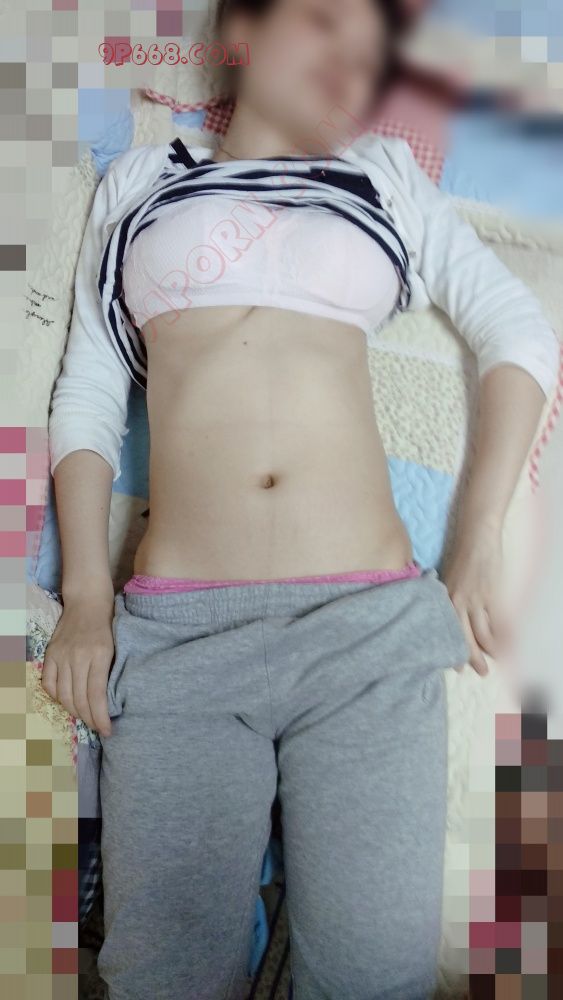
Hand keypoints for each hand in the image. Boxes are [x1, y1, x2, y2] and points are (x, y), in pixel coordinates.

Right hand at [41, 596, 114, 736]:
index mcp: (100, 655)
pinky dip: (56, 697)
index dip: (100, 717)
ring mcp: (62, 655)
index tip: (107, 731)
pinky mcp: (51, 654)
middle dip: (89, 719)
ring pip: (63, 695)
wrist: (87, 601)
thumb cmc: (108, 624)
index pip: (97, 695)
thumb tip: (112, 702)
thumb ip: (111, 672)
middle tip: (97, 727)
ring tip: (84, 718)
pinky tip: (66, 701)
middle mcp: (79, 657)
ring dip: (74, 711)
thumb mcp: (117, 647)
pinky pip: (49, 683)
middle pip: (79, 699)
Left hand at [441, 520, 511, 676]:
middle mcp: (456, 603)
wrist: (475, 536)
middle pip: (465, 639)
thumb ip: (448, 599)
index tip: (457, 669)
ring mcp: (474, 600)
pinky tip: (511, 642)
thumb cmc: (461, 557)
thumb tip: (451, 617)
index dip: (453, 652)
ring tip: (501, 657)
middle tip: (482, 672)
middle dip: (473, 659)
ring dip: (494, 650)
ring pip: (484, 635)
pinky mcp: (491, 594)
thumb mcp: (447, 579)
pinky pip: (500, 622)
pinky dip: (507, 635)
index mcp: (443, 600)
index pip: (447, 633)